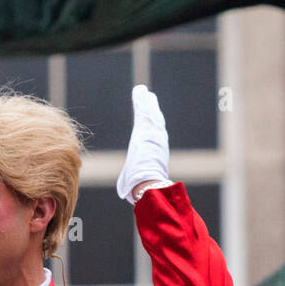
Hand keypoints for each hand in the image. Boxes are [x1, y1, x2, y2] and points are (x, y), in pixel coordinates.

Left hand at [116, 85, 169, 201]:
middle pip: (154, 120)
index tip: (151, 114)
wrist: (147, 181)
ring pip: (149, 113)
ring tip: (141, 91)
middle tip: (148, 96)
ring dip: (145, 102)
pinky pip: (143, 111)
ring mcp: (152, 132)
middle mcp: (156, 139)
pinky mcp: (145, 128)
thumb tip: (128, 194)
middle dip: (151, 108)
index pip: (154, 134)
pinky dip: (141, 101)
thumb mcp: (138, 181)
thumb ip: (134, 182)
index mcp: (154, 150)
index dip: (153, 124)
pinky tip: (139, 92)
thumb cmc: (142, 186)